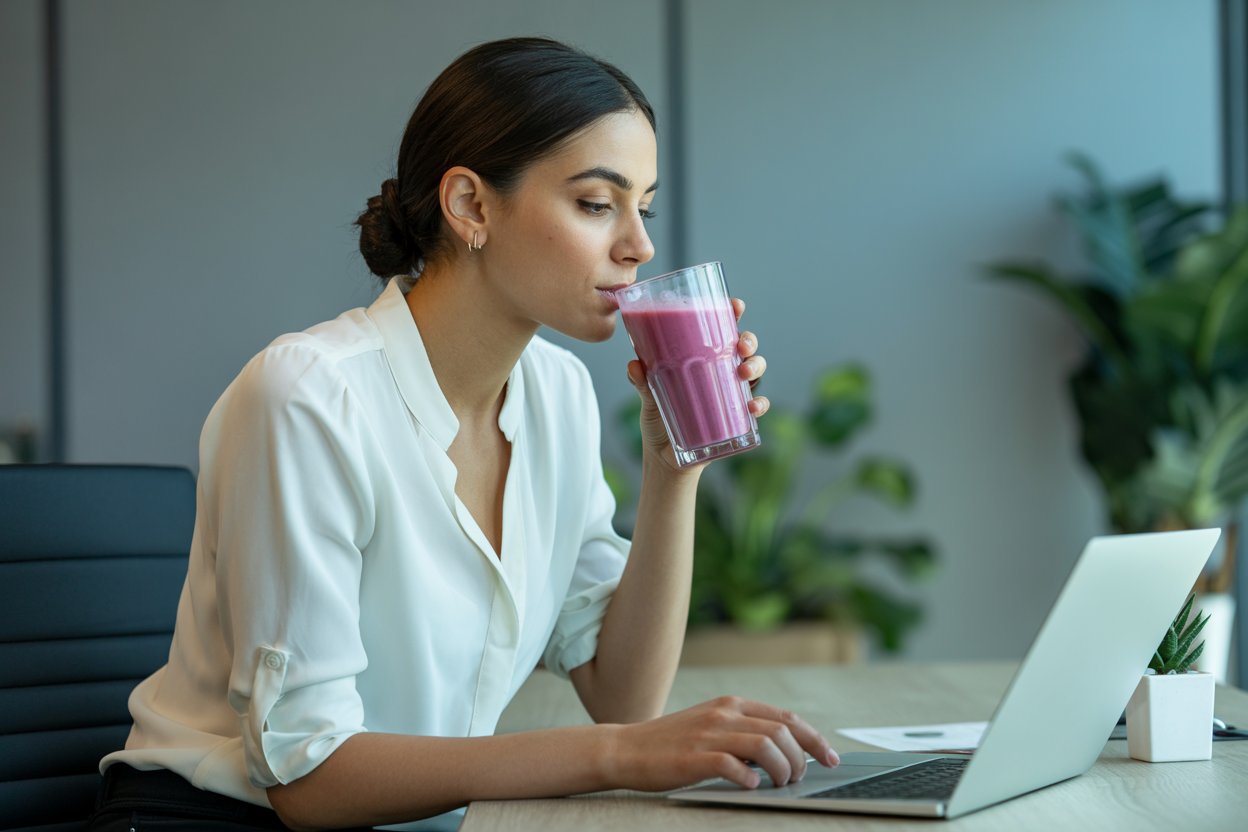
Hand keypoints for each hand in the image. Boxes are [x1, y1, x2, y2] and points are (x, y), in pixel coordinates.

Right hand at [606, 695, 838, 791]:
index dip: (814, 739)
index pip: (786, 718)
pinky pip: (734, 766)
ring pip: (766, 745)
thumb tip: (784, 751)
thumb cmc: (671, 743)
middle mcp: (723, 714)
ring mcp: (708, 734)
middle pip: (782, 731)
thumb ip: (743, 730)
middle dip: (801, 759)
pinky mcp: (693, 758)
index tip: (830, 758)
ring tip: (779, 784)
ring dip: (782, 770)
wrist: (626, 749)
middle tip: (797, 779)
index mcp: (731, 704)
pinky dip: (750, 779)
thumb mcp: (711, 725)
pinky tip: (750, 786)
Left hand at [626, 298, 769, 471]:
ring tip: (744, 373)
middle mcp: (722, 370)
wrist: (665, 458)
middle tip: (740, 345)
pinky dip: (760, 404)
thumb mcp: (648, 397)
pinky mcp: (738, 416)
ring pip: (756, 370)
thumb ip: (642, 382)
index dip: (732, 313)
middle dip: (749, 340)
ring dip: (756, 366)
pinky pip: (757, 405)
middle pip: (745, 346)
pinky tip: (752, 407)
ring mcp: (733, 392)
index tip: (735, 305)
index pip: (721, 328)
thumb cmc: (659, 418)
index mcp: (703, 356)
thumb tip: (634, 365)